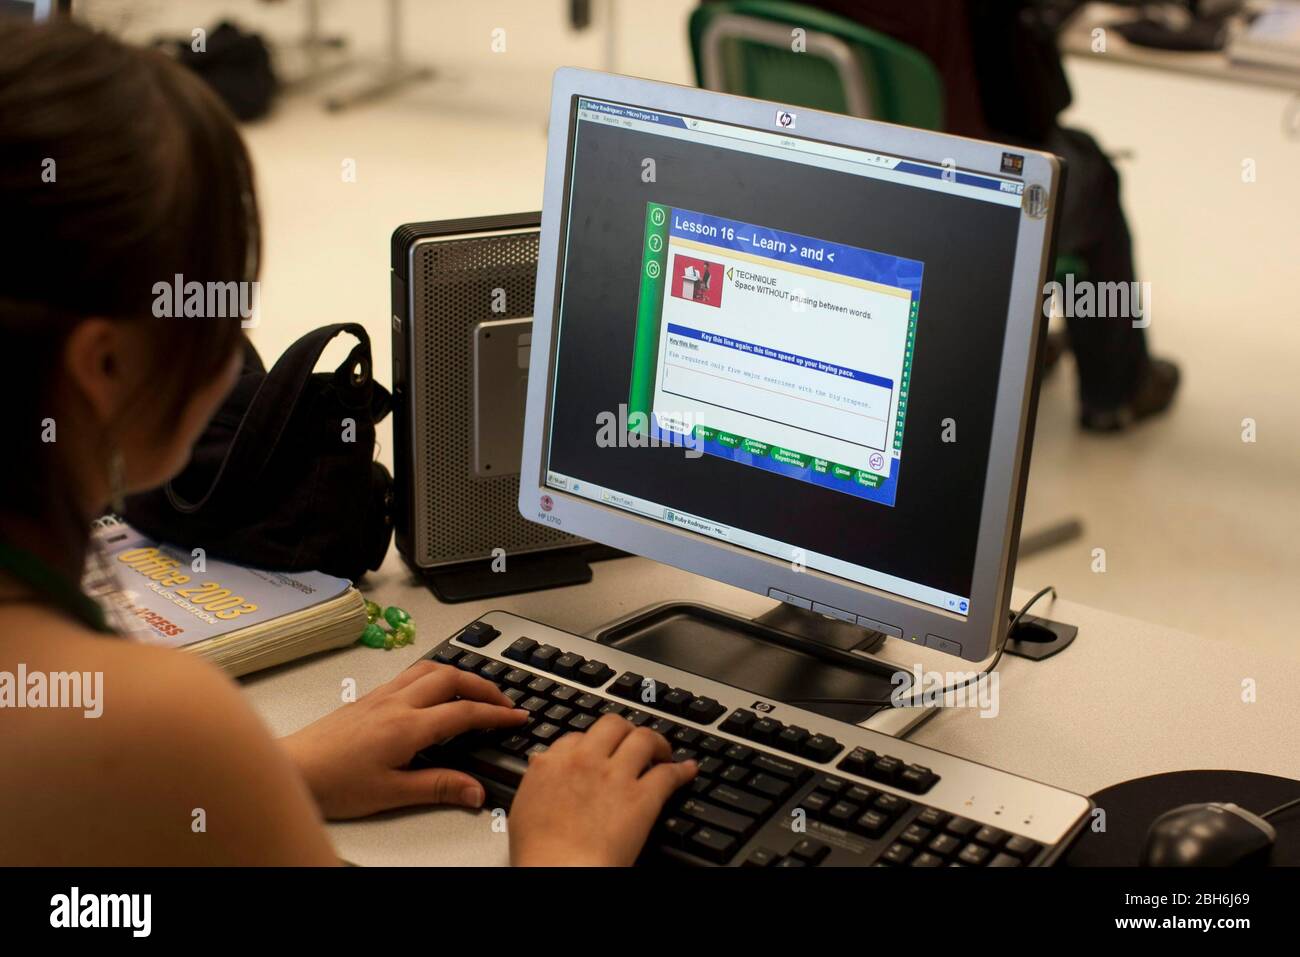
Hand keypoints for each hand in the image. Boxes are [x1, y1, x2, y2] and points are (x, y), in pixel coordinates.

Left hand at [280, 661, 527, 818]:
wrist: (292, 768)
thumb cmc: (333, 782)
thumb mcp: (391, 793)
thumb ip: (437, 788)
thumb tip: (475, 791)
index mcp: (407, 727)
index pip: (464, 714)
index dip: (496, 715)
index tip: (517, 718)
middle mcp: (396, 703)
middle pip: (452, 678)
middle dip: (485, 687)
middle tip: (504, 703)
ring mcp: (381, 696)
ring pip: (430, 668)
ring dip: (460, 674)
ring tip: (476, 689)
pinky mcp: (368, 697)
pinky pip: (410, 673)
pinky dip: (435, 674)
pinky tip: (434, 689)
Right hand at [508, 714, 696, 865]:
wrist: (559, 871)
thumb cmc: (538, 852)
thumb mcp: (524, 808)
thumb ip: (537, 781)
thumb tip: (542, 769)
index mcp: (552, 763)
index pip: (576, 736)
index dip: (592, 743)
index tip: (600, 751)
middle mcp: (585, 760)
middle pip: (612, 725)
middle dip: (625, 731)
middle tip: (632, 742)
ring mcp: (615, 776)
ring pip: (643, 738)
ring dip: (656, 742)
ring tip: (662, 751)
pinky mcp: (641, 797)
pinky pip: (668, 774)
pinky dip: (682, 771)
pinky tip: (688, 770)